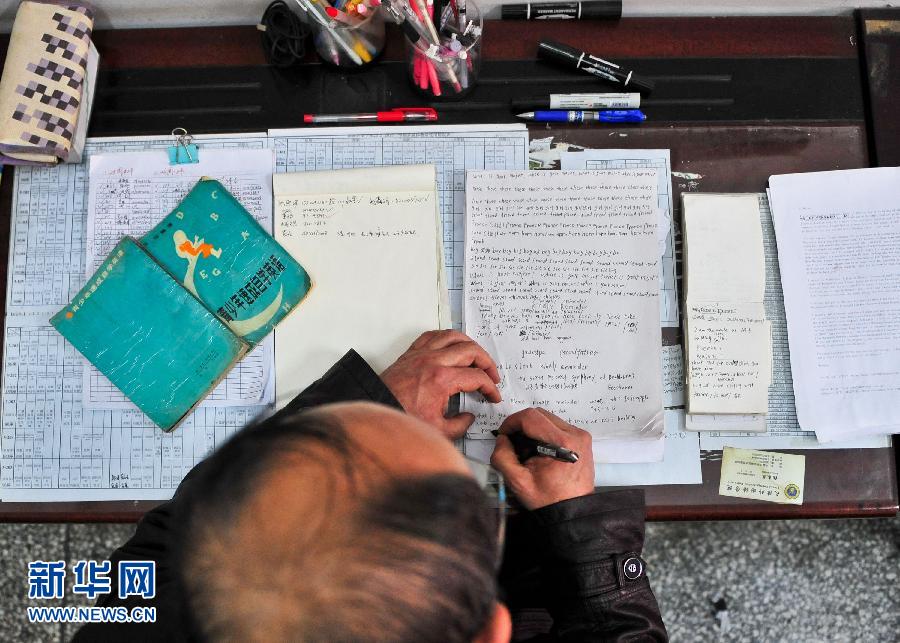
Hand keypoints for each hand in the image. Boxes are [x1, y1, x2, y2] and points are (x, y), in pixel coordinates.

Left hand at [381, 330, 501, 439]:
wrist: (377, 409)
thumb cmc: (401, 417)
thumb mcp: (437, 431)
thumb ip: (460, 425)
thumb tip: (469, 418)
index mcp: (441, 380)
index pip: (476, 377)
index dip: (490, 387)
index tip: (493, 395)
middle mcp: (433, 361)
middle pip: (471, 351)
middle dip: (487, 363)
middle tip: (492, 375)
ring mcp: (421, 354)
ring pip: (453, 336)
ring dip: (470, 344)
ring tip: (477, 356)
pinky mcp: (411, 353)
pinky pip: (433, 335)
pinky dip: (447, 337)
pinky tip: (451, 344)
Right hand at [490, 408, 593, 509]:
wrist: (572, 511)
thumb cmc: (549, 499)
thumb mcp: (518, 482)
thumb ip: (503, 457)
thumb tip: (502, 439)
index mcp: (562, 443)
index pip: (530, 417)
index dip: (512, 422)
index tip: (504, 434)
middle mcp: (575, 435)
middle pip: (539, 414)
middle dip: (521, 425)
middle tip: (513, 442)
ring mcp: (581, 436)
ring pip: (548, 418)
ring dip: (533, 428)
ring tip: (528, 450)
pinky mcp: (581, 439)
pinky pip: (557, 426)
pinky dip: (544, 433)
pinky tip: (540, 451)